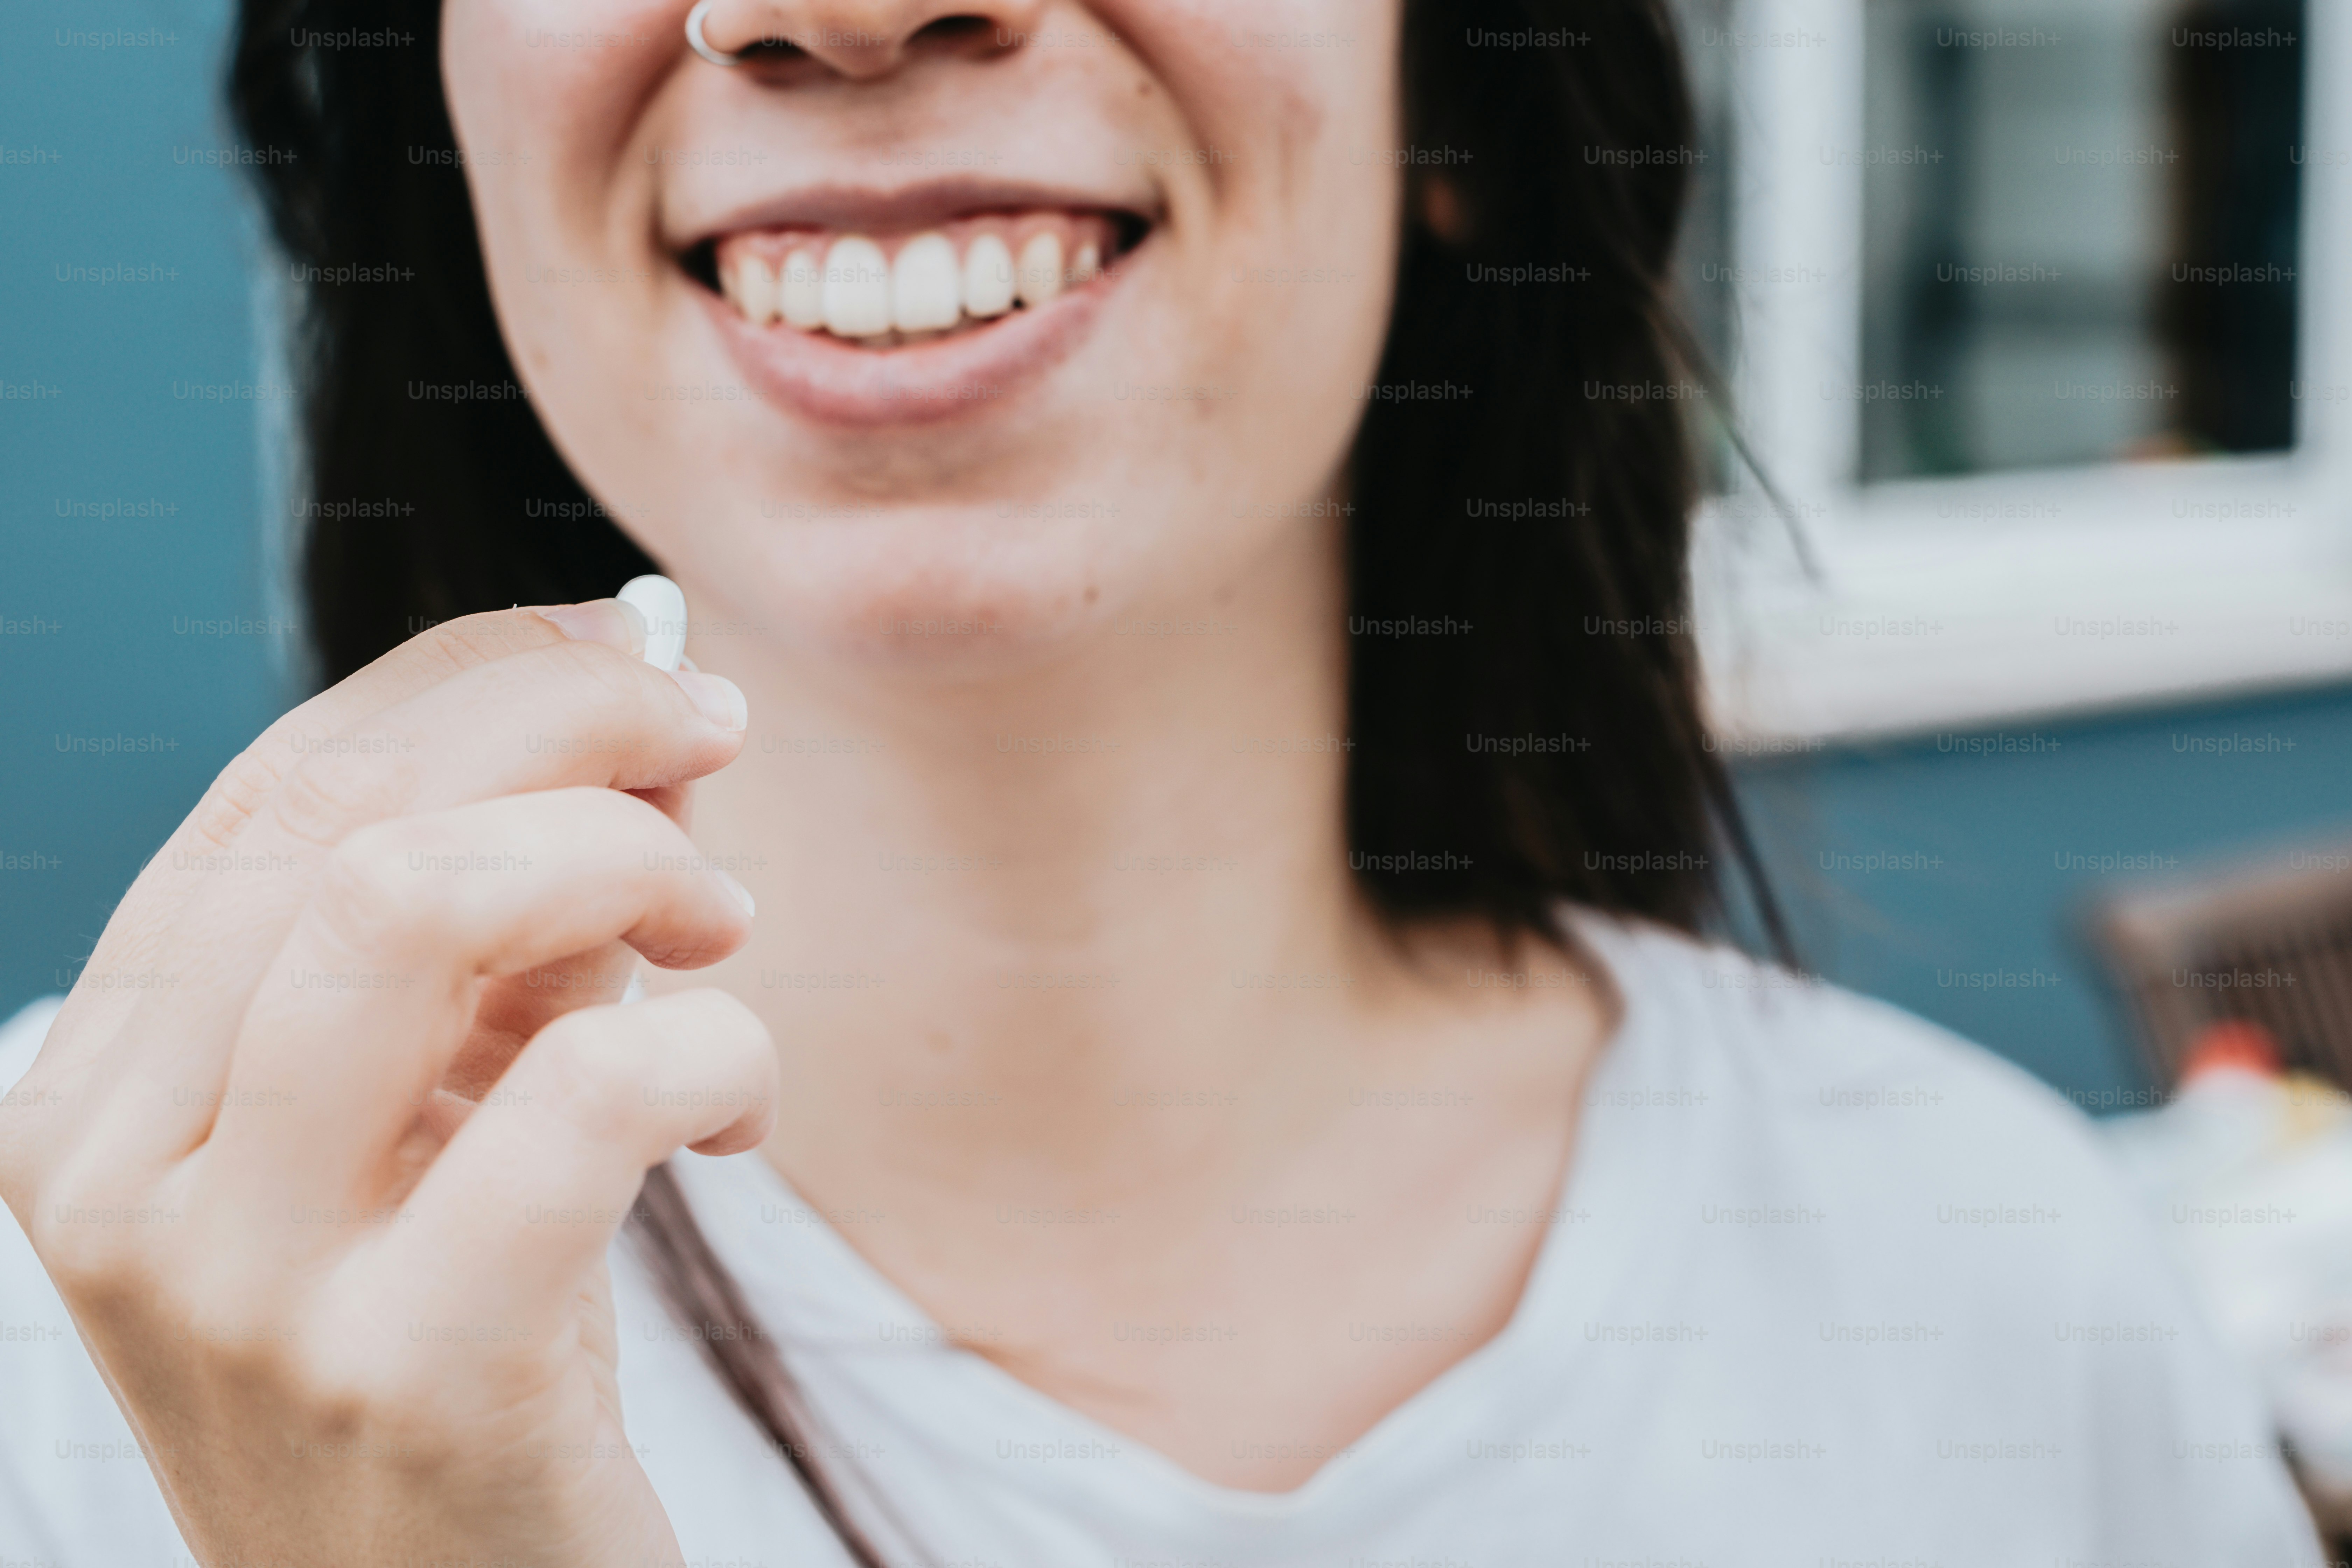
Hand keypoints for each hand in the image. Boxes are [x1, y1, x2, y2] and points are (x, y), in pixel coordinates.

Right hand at [0, 600, 771, 1567]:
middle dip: (568, 728)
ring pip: (421, 908)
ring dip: (623, 858)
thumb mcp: (430, 1112)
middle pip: (349, 820)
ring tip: (718, 923)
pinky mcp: (412, 1371)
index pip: (282, 788)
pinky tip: (736, 1106)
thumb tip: (626, 727)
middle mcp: (124, 1173)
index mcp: (100, 1090)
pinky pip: (588, 1094)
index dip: (480, 681)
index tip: (632, 669)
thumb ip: (493, 933)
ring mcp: (246, 1281)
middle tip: (710, 754)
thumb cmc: (455, 1340)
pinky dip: (712, 1050)